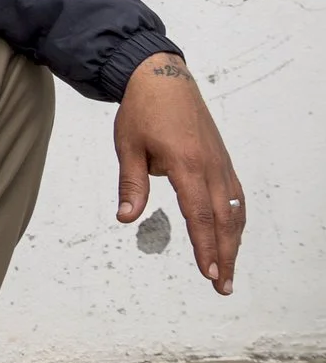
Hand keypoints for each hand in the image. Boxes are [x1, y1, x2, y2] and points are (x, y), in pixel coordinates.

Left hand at [114, 52, 244, 295]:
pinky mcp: (222, 159)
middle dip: (225, 255)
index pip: (200, 214)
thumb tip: (126, 218)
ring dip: (233, 241)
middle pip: (224, 219)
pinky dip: (236, 219)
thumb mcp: (128, 146)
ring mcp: (220, 162)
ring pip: (235, 209)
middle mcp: (210, 166)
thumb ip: (132, 184)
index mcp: (187, 164)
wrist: (161, 77)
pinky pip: (235, 194)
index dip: (206, 245)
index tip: (210, 272)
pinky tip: (232, 235)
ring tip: (228, 269)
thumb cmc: (142, 111)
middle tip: (223, 285)